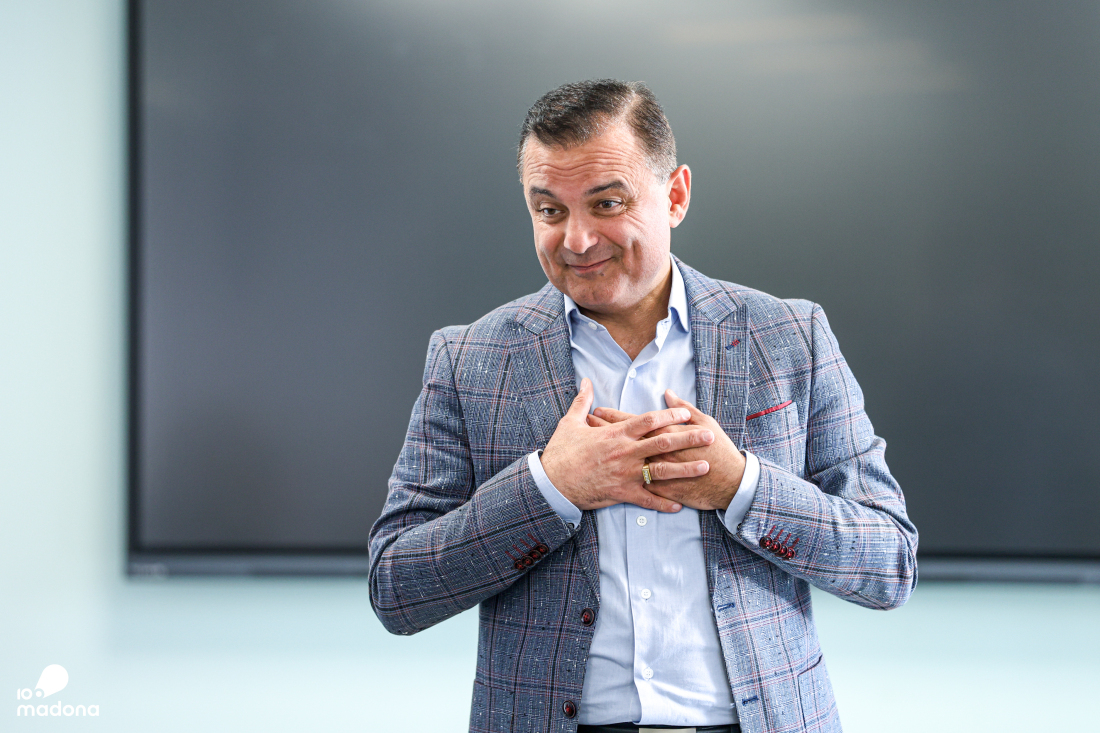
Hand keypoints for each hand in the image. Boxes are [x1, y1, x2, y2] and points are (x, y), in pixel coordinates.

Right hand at [540, 378, 715, 512]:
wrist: (552, 482)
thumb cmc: (561, 452)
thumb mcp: (570, 422)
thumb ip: (583, 401)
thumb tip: (586, 382)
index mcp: (616, 434)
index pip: (649, 421)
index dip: (670, 416)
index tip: (686, 413)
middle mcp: (625, 452)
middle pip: (663, 443)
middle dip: (688, 439)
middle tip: (709, 436)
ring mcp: (625, 474)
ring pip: (661, 470)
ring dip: (685, 469)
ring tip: (705, 466)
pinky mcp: (621, 493)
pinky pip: (647, 499)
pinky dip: (663, 503)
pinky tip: (679, 505)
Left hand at [588, 389, 745, 510]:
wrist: (730, 481)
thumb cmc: (719, 450)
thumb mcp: (705, 422)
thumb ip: (684, 409)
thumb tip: (668, 394)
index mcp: (667, 434)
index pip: (634, 422)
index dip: (613, 417)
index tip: (596, 411)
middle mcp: (659, 453)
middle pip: (625, 442)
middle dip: (603, 434)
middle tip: (585, 428)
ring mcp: (659, 473)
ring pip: (626, 465)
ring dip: (608, 459)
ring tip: (590, 453)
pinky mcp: (663, 491)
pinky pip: (639, 490)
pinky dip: (623, 486)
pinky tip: (606, 483)